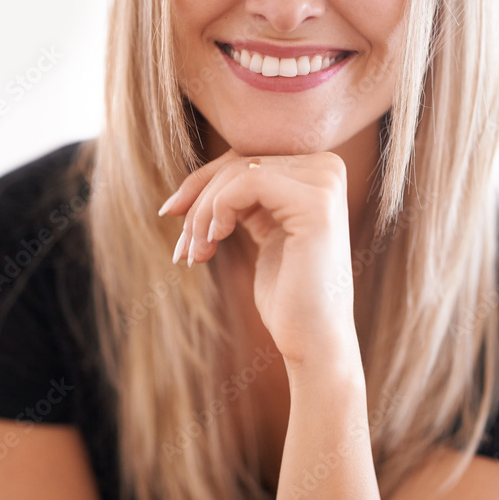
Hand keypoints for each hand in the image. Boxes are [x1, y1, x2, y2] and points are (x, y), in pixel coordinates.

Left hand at [158, 148, 358, 369]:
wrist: (313, 341)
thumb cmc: (288, 296)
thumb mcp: (266, 233)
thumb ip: (249, 200)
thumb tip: (197, 179)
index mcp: (319, 174)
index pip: (247, 158)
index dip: (203, 183)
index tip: (171, 213)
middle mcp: (328, 169)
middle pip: (240, 162)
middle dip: (199, 202)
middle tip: (181, 248)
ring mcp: (325, 184)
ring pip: (238, 172)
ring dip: (203, 213)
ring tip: (195, 254)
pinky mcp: (316, 203)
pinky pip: (247, 183)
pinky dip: (218, 209)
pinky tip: (214, 241)